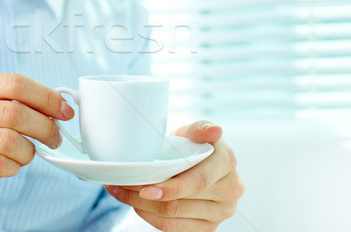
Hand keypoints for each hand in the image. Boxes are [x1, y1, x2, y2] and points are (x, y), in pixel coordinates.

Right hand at [0, 73, 73, 230]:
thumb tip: (50, 108)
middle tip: (55, 139)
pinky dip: (12, 168)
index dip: (46, 96)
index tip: (64, 110)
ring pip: (7, 140)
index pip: (13, 83)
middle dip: (46, 126)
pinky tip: (10, 167)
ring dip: (29, 151)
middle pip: (14, 111)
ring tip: (27, 155)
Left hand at [104, 121, 243, 231]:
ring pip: (172, 216)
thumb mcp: (192, 130)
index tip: (145, 188)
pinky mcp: (209, 227)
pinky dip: (149, 216)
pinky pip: (173, 228)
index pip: (198, 182)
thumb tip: (213, 131)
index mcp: (227, 161)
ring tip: (119, 191)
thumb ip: (199, 128)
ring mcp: (221, 212)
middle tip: (119, 185)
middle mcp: (231, 190)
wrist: (196, 162)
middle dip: (143, 195)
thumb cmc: (191, 144)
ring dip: (140, 205)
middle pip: (180, 202)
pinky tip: (135, 203)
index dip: (171, 188)